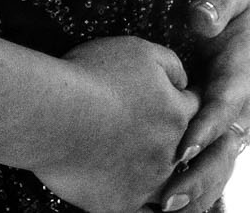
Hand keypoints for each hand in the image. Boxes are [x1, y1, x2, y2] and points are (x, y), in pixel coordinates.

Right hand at [36, 37, 198, 212]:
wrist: (54, 115)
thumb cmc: (92, 77)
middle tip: (152, 136)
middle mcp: (170, 151)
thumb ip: (170, 64)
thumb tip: (184, 81)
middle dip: (172, 143)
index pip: (194, 109)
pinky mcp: (122, 204)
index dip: (179, 103)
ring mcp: (148, 182)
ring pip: (169, 187)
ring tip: (141, 168)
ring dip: (161, 179)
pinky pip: (142, 211)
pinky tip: (126, 191)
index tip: (166, 102)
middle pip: (184, 150)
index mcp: (177, 113)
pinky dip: (140, 205)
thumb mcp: (139, 52)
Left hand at [158, 0, 249, 211]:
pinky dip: (196, 192)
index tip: (183, 147)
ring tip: (164, 208)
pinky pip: (211, 167)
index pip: (227, 106)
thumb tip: (201, 17)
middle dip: (201, 175)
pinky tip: (164, 209)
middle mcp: (241, 108)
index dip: (208, 128)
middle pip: (225, 150)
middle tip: (169, 195)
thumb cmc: (229, 3)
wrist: (237, 14)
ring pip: (220, 167)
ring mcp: (230, 125)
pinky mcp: (217, 133)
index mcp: (244, 75)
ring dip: (197, 191)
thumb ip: (217, 3)